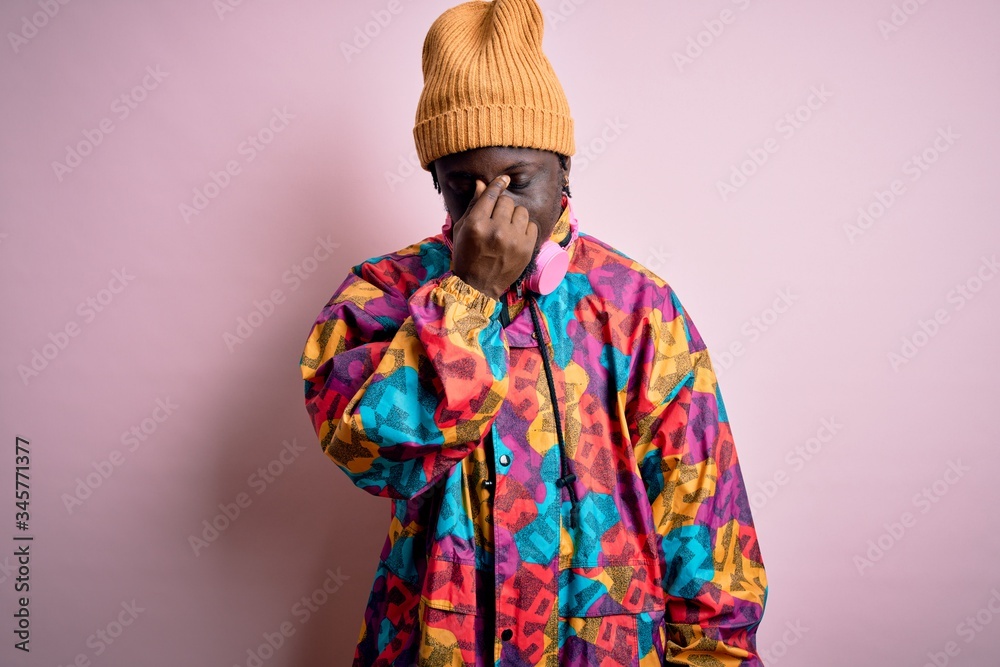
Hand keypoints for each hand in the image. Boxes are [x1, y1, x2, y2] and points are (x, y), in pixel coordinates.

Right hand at [450, 175, 537, 299]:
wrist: (478, 286)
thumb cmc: (466, 257)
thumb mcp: (462, 230)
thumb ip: (474, 205)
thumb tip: (481, 184)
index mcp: (476, 224)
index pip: (491, 195)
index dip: (498, 184)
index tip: (504, 179)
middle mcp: (496, 230)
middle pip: (507, 201)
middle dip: (502, 206)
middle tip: (497, 218)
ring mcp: (513, 240)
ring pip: (521, 211)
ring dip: (515, 216)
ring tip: (507, 227)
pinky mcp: (526, 249)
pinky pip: (532, 225)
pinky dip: (525, 228)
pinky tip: (516, 236)